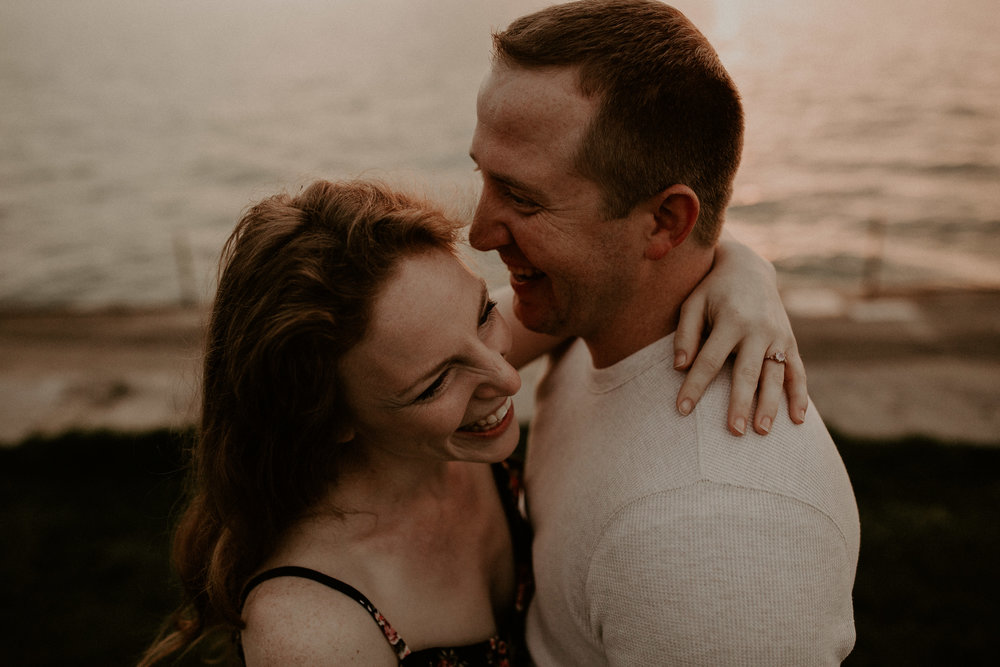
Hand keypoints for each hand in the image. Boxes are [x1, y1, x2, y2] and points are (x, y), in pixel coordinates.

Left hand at [673, 237, 806, 434]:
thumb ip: (686, 334)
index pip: (709, 360)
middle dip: (740, 403)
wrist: (748, 268)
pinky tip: (797, 419)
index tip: (682, 410)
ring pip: (774, 376)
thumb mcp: (693, 304)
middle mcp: (758, 330)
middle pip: (747, 373)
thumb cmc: (712, 290)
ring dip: (770, 405)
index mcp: (731, 320)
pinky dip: (800, 395)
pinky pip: (797, 371)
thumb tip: (679, 367)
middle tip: (734, 431)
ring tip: (761, 431)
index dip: (695, 386)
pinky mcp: (789, 341)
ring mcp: (778, 336)